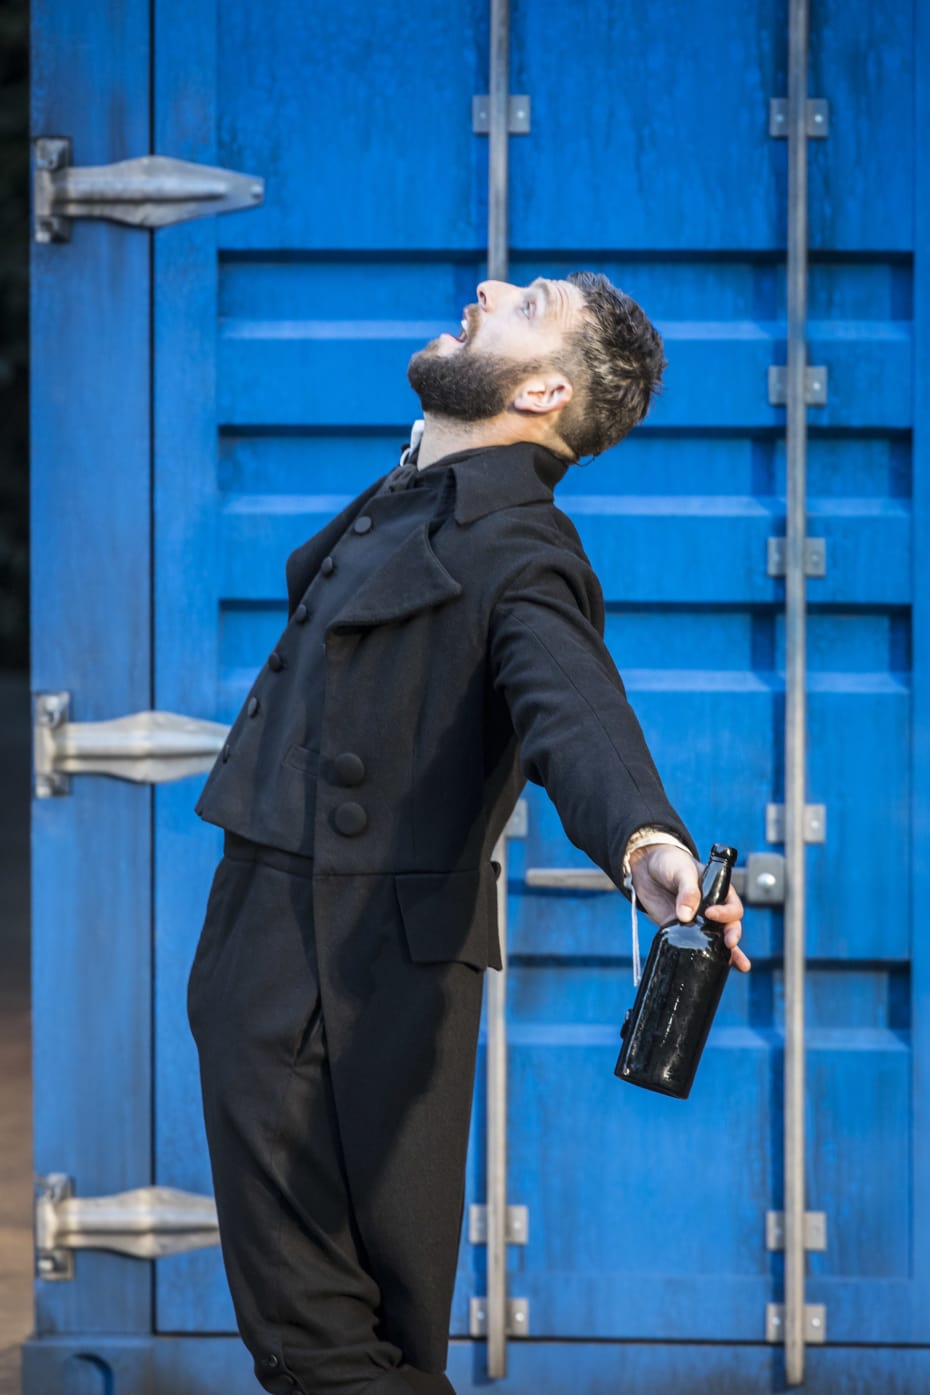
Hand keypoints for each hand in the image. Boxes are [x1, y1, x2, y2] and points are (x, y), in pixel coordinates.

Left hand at [628, 844, 750, 972]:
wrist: (646, 867)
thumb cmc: (670, 862)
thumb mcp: (681, 871)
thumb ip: (687, 891)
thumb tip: (685, 916)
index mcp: (718, 891)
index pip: (731, 906)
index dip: (725, 913)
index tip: (710, 913)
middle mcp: (713, 908)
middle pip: (730, 926)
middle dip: (733, 935)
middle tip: (729, 943)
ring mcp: (698, 921)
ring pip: (718, 940)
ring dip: (730, 953)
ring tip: (741, 966)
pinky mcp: (682, 930)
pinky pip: (696, 945)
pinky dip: (706, 957)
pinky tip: (716, 968)